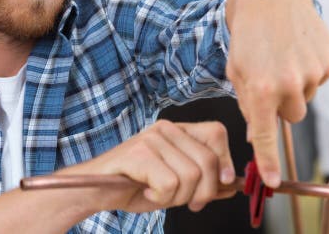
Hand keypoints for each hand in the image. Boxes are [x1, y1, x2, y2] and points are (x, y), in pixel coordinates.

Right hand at [61, 120, 236, 213]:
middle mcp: (165, 128)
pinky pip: (169, 184)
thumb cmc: (135, 186)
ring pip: (190, 176)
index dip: (224, 160)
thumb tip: (231, 184)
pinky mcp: (139, 153)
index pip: (216, 132)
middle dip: (201, 192)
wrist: (96, 190)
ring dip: (177, 197)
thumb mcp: (177, 184)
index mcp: (177, 131)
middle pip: (207, 161)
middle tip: (183, 200)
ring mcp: (151, 139)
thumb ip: (204, 181)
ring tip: (158, 193)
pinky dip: (160, 198)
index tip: (221, 183)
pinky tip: (146, 192)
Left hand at [225, 0, 328, 187]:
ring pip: (306, 98)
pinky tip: (297, 48)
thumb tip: (258, 133)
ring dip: (296, 85)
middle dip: (282, 104)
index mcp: (260, 88)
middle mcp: (288, 84)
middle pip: (291, 117)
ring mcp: (312, 72)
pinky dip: (310, 69)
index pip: (265, 134)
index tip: (273, 182)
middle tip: (271, 75)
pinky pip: (320, 80)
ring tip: (283, 56)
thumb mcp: (236, 70)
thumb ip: (248, 104)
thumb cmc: (248, 37)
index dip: (269, 160)